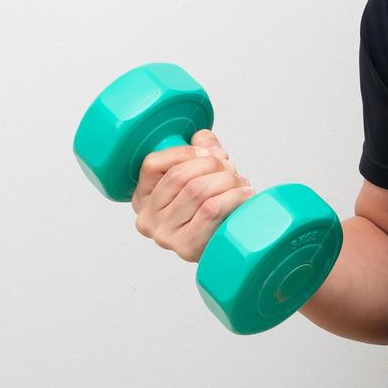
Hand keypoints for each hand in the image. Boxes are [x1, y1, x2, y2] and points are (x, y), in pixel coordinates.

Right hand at [129, 128, 255, 261]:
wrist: (225, 248)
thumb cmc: (209, 210)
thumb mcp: (199, 175)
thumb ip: (200, 148)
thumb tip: (203, 138)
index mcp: (142, 197)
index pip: (152, 164)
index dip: (185, 152)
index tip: (209, 153)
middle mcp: (147, 219)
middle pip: (179, 176)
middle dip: (212, 165)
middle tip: (231, 169)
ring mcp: (164, 235)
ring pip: (197, 190)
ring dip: (226, 179)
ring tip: (240, 182)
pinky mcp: (187, 247)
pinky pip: (211, 209)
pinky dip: (232, 196)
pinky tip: (244, 194)